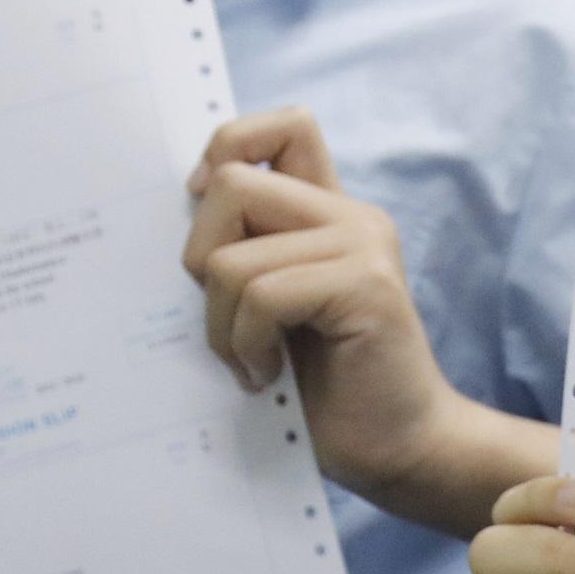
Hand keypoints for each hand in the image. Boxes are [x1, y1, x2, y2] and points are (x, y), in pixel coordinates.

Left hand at [184, 108, 468, 494]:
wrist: (397, 446)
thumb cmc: (325, 389)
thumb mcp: (271, 308)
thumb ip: (248, 254)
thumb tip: (177, 215)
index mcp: (328, 215)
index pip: (285, 126)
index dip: (228, 146)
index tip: (205, 208)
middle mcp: (352, 217)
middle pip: (229, 181)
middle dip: (201, 257)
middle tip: (229, 318)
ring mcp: (364, 245)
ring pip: (233, 255)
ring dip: (221, 324)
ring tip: (251, 361)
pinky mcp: (367, 285)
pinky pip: (262, 295)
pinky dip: (247, 344)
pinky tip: (268, 374)